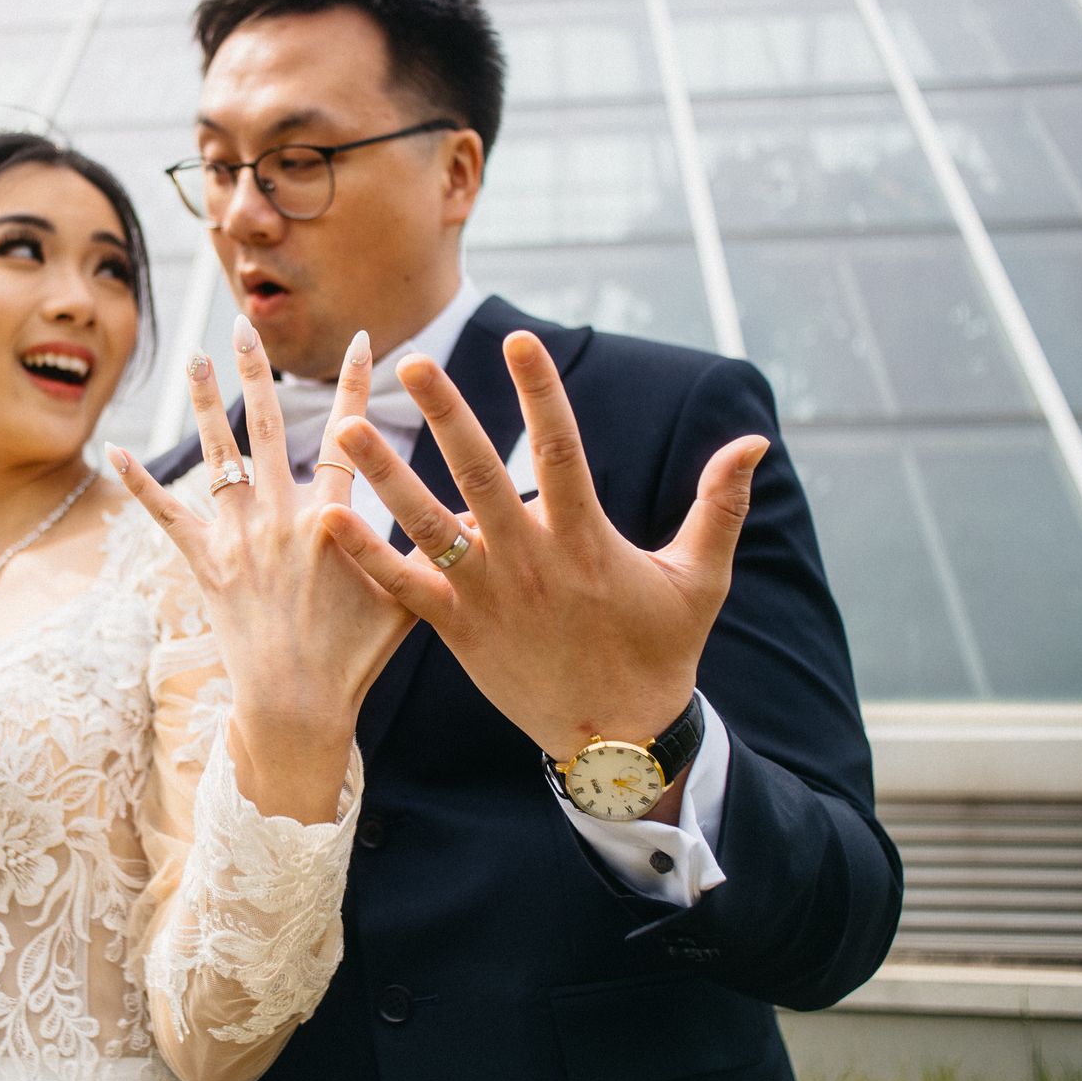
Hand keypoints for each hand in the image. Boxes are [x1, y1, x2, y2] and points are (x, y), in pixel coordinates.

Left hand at [106, 317, 414, 822]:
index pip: (351, 438)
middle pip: (268, 429)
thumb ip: (429, 554)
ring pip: (217, 455)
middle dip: (258, 371)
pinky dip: (141, 483)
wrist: (295, 708)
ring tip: (194, 357)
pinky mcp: (205, 565)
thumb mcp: (406, 603)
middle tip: (243, 325)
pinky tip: (116, 450)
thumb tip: (474, 519)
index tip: (364, 340)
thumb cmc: (353, 661)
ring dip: (204, 402)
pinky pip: (167, 515)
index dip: (357, 386)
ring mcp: (238, 539)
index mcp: (332, 522)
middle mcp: (281, 518)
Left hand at [325, 330, 766, 771]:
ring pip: (426, 527)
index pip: (561, 448)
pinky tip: (326, 521)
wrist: (618, 741)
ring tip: (344, 430)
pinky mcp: (458, 631)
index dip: (540, 392)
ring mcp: (487, 596)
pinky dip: (365, 556)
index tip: (519, 339)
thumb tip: (755, 440)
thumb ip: (718, 505)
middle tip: (412, 362)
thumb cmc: (661, 651)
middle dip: (446, 415)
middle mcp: (529, 561)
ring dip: (384, 477)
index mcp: (585, 539)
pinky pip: (402, 590)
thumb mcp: (700, 578)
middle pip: (480, 476)